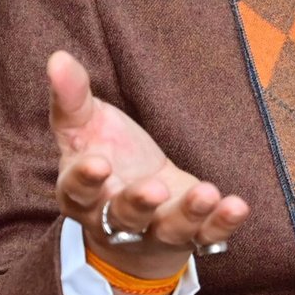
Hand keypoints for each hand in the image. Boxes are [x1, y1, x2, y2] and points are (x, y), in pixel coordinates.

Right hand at [48, 50, 247, 277]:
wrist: (139, 208)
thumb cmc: (107, 156)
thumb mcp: (86, 126)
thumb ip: (72, 97)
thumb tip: (57, 57)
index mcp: (82, 194)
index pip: (77, 190)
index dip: (86, 179)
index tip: (99, 163)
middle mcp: (116, 219)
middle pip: (123, 217)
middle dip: (138, 203)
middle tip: (155, 188)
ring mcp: (155, 231)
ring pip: (168, 228)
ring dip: (188, 213)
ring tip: (207, 193)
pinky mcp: (191, 234)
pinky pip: (207, 237)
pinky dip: (222, 224)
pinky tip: (237, 206)